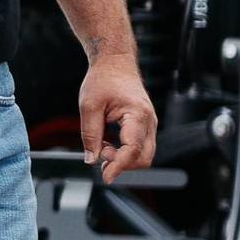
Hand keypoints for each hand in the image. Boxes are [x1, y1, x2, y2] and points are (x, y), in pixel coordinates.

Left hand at [79, 54, 156, 180]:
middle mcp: (149, 121)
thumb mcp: (88, 106)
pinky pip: (140, 146)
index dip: (119, 166)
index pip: (133, 149)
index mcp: (137, 114)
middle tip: (99, 156)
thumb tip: (91, 160)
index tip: (105, 177)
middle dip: (122, 164)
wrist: (115, 62)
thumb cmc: (103, 79)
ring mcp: (150, 124)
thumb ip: (90, 134)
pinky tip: (107, 143)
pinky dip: (124, 151)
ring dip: (122, 158)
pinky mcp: (145, 125)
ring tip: (101, 146)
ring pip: (144, 154)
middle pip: (144, 157)